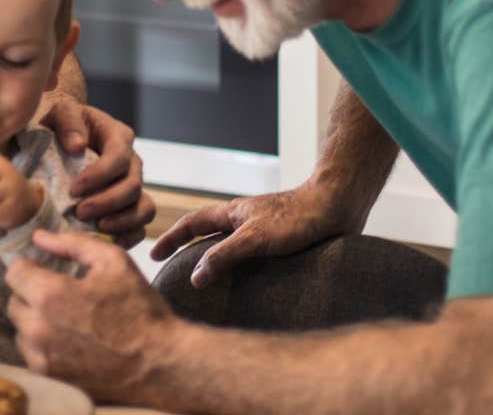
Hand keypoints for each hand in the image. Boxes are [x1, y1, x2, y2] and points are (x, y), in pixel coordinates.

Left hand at [6, 229, 175, 403]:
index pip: (14, 272)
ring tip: (68, 320)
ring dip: (36, 321)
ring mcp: (41, 357)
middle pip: (14, 302)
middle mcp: (37, 329)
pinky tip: (71, 340)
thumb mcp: (113, 262)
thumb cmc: (139, 310)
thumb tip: (41, 236)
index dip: (30, 267)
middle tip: (62, 295)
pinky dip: (44, 345)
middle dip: (32, 294)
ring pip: (21, 330)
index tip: (46, 270)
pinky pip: (32, 354)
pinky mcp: (49, 377)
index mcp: (49, 295)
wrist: (159, 364)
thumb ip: (73, 244)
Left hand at [39, 99, 154, 246]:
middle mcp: (131, 162)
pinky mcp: (130, 207)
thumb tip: (77, 146)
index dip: (99, 175)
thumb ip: (68, 122)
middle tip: (80, 213)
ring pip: (144, 208)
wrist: (60, 141)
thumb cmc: (61, 126)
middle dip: (107, 202)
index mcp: (118, 136)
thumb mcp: (61, 113)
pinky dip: (128, 236)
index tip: (73, 189)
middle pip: (132, 186)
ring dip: (122, 221)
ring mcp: (133, 186)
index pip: (119, 156)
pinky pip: (140, 225)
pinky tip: (106, 241)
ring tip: (96, 228)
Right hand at [148, 181, 356, 288]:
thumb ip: (224, 256)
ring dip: (216, 260)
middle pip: (209, 234)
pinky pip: (253, 255)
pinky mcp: (283, 241)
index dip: (171, 238)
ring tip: (208, 284)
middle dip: (189, 250)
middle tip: (175, 271)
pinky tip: (249, 285)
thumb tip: (196, 278)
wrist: (338, 206)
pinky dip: (242, 268)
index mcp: (233, 213)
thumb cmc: (297, 218)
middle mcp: (245, 220)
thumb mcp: (254, 238)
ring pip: (231, 245)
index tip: (154, 255)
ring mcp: (264, 230)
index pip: (192, 223)